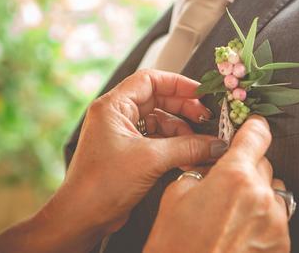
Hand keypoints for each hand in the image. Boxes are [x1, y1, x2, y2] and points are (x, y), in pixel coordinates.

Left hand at [65, 69, 227, 232]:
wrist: (82, 218)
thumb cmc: (101, 185)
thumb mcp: (151, 159)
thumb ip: (188, 147)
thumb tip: (215, 143)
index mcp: (113, 106)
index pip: (150, 80)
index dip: (177, 83)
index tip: (200, 93)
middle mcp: (117, 116)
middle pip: (159, 100)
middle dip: (184, 109)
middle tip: (206, 119)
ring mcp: (124, 134)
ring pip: (161, 122)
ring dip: (183, 132)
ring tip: (200, 146)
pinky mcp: (131, 152)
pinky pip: (159, 140)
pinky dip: (176, 147)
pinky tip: (189, 158)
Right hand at [144, 116, 290, 252]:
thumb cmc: (175, 247)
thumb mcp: (176, 195)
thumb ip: (202, 171)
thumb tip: (214, 166)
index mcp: (234, 177)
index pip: (257, 136)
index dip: (254, 128)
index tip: (254, 127)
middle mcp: (261, 196)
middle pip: (265, 165)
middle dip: (248, 169)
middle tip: (226, 186)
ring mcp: (275, 222)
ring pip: (274, 191)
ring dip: (258, 194)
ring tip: (233, 215)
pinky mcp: (281, 244)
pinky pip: (278, 217)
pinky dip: (263, 218)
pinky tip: (240, 232)